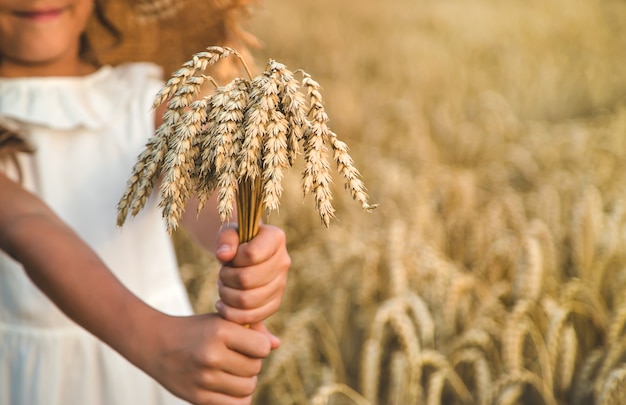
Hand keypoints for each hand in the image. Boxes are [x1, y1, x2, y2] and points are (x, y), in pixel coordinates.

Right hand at [142, 313, 271, 404]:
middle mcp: (211, 355)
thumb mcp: (222, 320)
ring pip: (248, 388)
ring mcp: (204, 379)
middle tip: (237, 357)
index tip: (250, 343)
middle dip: (251, 363)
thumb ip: (253, 329)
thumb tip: (278, 344)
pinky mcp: (198, 398)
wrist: (156, 344)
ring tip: (232, 371)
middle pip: (255, 369)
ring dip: (245, 381)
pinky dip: (238, 398)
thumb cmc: (197, 330)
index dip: (260, 346)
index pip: (262, 348)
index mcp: (219, 331)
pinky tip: (229, 386)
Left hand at [214, 224, 289, 329]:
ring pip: (247, 300)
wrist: (244, 256)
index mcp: (275, 238)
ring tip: (223, 286)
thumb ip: (226, 239)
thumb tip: (223, 255)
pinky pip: (252, 316)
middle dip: (226, 278)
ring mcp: (281, 284)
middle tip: (222, 274)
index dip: (233, 258)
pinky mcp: (275, 303)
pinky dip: (232, 314)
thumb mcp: (229, 233)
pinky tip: (223, 304)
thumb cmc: (236, 242)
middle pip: (247, 279)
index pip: (251, 254)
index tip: (230, 256)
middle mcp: (284, 262)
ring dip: (227, 295)